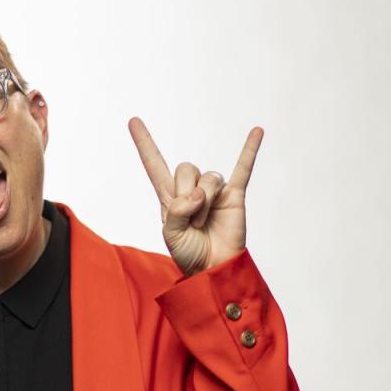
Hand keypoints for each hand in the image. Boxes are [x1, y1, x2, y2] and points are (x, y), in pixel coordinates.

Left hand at [128, 121, 261, 276]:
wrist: (213, 268)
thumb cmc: (189, 253)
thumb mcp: (170, 236)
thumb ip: (175, 212)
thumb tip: (196, 194)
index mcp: (170, 197)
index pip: (154, 164)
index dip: (144, 143)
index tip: (133, 121)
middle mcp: (191, 189)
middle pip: (186, 168)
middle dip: (187, 194)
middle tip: (191, 218)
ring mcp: (214, 191)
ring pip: (208, 177)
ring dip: (205, 202)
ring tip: (205, 221)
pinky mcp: (234, 195)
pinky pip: (243, 168)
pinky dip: (250, 150)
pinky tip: (257, 131)